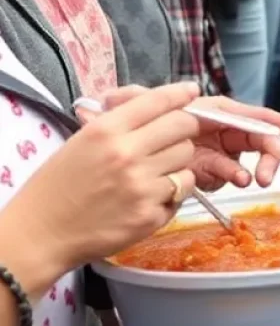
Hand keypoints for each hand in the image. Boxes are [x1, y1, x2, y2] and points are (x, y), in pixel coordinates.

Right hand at [4, 83, 200, 288]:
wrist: (40, 234)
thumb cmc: (60, 182)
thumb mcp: (84, 138)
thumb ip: (122, 120)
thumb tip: (162, 102)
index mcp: (107, 130)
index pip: (159, 101)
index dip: (181, 93)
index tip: (193, 91)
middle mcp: (128, 155)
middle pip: (184, 127)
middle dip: (184, 129)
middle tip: (173, 137)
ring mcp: (141, 187)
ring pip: (186, 160)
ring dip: (177, 162)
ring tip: (157, 170)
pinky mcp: (149, 217)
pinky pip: (181, 193)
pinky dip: (172, 192)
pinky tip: (151, 195)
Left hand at [96, 87, 279, 191]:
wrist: (108, 181)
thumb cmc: (121, 143)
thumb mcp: (127, 117)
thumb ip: (127, 102)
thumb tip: (118, 95)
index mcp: (203, 114)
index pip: (238, 112)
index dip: (265, 117)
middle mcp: (210, 132)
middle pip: (250, 135)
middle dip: (267, 148)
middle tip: (270, 168)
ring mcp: (209, 154)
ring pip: (241, 158)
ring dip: (254, 166)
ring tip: (256, 179)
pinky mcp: (202, 174)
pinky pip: (225, 175)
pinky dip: (235, 177)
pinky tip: (237, 183)